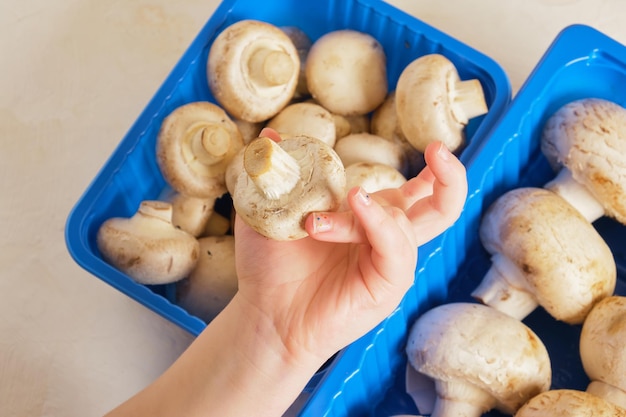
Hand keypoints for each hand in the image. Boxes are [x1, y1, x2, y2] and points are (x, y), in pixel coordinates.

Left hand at [233, 133, 467, 366]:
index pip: (418, 191)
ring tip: (312, 222)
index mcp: (370, 217)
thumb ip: (279, 172)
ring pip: (402, 222)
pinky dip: (378, 222)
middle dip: (451, 177)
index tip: (433, 146)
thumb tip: (272, 134)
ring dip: (362, 210)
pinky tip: (354, 205)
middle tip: (439, 150)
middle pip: (442, 208)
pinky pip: (396, 249)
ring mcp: (388, 263)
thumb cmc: (270, 265)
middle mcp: (386, 237)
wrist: (264, 314)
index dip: (435, 169)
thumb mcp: (271, 209)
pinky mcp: (387, 287)